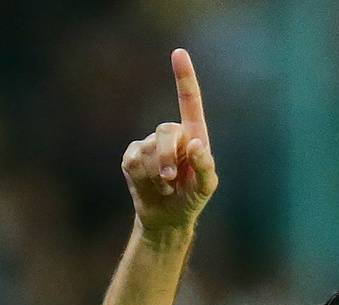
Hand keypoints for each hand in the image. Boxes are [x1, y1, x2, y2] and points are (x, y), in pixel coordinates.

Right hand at [121, 48, 218, 240]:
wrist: (167, 218)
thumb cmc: (192, 198)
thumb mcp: (206, 187)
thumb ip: (206, 165)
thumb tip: (195, 143)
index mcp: (193, 134)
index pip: (189, 101)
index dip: (184, 77)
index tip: (178, 53)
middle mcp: (171, 134)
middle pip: (165, 131)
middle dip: (167, 157)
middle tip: (170, 178)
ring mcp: (148, 144)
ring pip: (148, 151)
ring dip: (157, 175)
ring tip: (165, 187)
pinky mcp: (131, 157)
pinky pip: (134, 162)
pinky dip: (143, 179)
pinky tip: (151, 187)